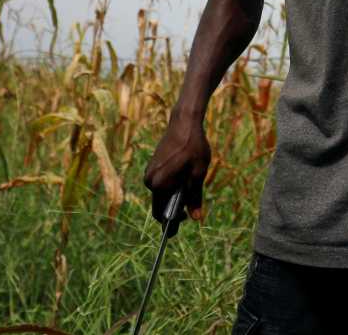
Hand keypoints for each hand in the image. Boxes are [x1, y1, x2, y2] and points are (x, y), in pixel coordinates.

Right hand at [142, 112, 209, 235]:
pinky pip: (160, 183)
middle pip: (160, 205)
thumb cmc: (193, 147)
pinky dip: (170, 186)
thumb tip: (195, 218)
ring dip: (172, 196)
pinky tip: (183, 177)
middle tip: (189, 208)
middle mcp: (149, 181)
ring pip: (160, 194)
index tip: (182, 225)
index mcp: (159, 185)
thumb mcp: (198, 174)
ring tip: (189, 185)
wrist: (184, 123)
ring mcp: (149, 173)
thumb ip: (195, 197)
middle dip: (173, 209)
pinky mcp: (152, 166)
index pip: (161, 214)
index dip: (172, 223)